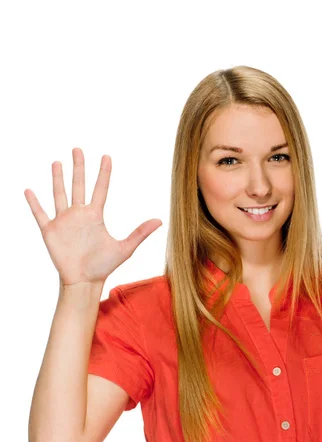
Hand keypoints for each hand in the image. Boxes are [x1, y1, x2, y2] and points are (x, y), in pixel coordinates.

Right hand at [24, 148, 162, 285]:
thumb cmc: (104, 266)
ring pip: (59, 194)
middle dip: (78, 167)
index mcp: (95, 216)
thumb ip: (140, 233)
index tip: (106, 156)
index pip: (100, 189)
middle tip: (77, 149)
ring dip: (57, 179)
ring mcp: (64, 221)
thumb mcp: (125, 248)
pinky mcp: (50, 231)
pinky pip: (40, 213)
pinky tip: (29, 190)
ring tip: (57, 162)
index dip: (104, 173)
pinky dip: (34, 203)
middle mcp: (79, 215)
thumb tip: (160, 220)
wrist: (84, 281)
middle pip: (78, 185)